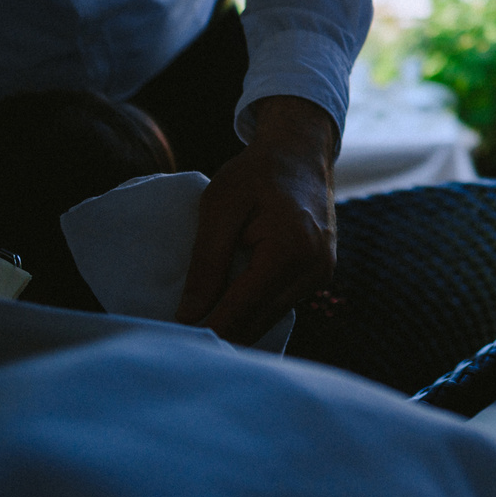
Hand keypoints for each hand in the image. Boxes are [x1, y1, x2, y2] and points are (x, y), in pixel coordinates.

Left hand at [176, 95, 336, 344]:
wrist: (300, 152)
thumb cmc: (256, 172)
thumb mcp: (220, 206)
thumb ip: (206, 262)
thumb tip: (188, 315)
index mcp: (291, 249)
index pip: (242, 309)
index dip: (206, 330)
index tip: (173, 344)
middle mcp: (315, 268)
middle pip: (257, 322)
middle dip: (219, 332)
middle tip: (179, 339)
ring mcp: (322, 273)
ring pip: (269, 318)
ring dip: (237, 323)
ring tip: (199, 323)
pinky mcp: (320, 274)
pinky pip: (281, 304)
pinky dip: (254, 309)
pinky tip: (228, 305)